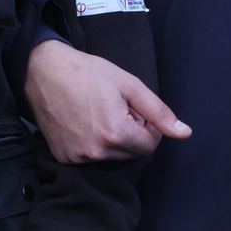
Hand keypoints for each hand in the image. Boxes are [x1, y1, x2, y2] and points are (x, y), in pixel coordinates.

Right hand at [23, 39, 190, 162]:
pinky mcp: (63, 158)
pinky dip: (94, 143)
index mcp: (115, 134)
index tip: (137, 110)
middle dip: (132, 132)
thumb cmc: (89, 74)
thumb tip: (185, 133)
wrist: (45, 72)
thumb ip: (159, 112)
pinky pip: (91, 157)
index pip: (150, 146)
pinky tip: (85, 121)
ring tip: (100, 113)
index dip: (149, 127)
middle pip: (131, 152)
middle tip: (117, 108)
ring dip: (114, 139)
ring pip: (112, 156)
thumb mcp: (130, 86)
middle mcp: (95, 152)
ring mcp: (76, 157)